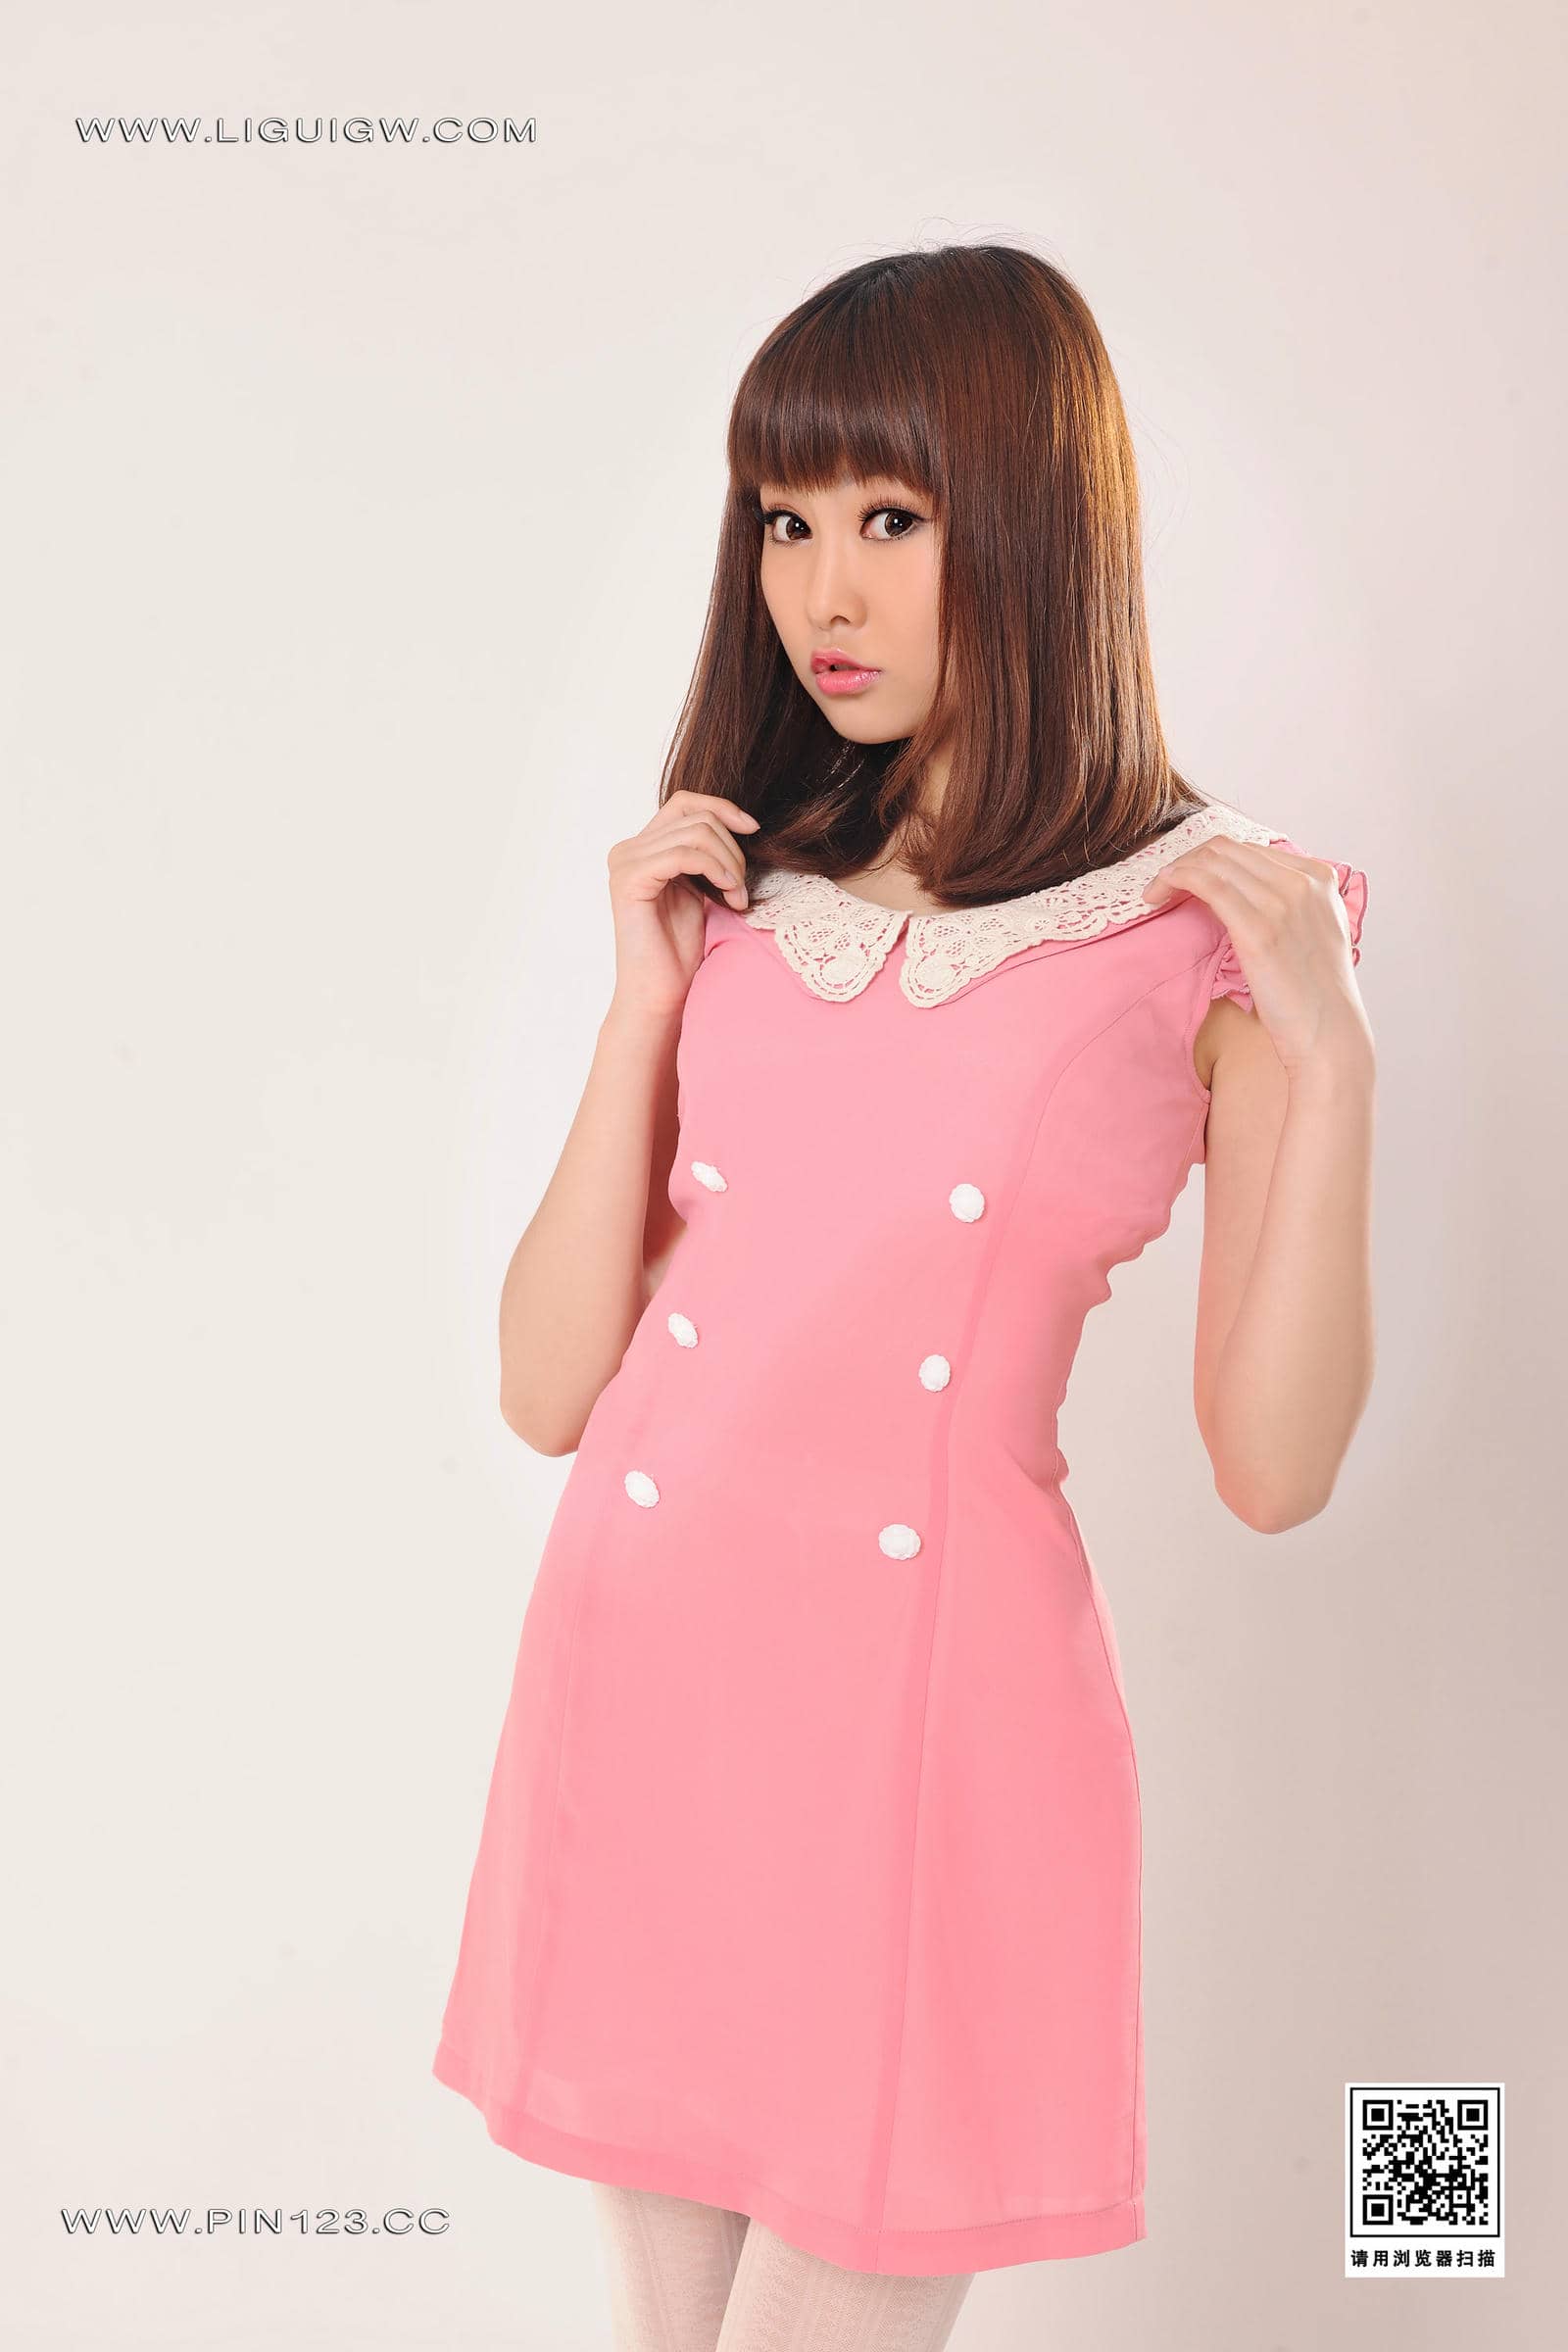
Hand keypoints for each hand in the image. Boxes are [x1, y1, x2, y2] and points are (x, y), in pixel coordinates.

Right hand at [606, 790, 760, 1018]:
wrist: (660, 994)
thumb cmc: (680, 951)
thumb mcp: (700, 890)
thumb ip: (707, 855)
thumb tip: (740, 822)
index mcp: (643, 847)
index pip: (686, 802)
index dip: (723, 808)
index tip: (753, 830)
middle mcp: (628, 849)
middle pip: (696, 816)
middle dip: (732, 849)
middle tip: (741, 889)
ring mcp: (625, 862)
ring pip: (696, 833)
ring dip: (729, 864)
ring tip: (737, 898)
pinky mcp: (629, 880)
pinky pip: (683, 854)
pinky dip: (716, 870)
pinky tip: (726, 895)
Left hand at [1142, 837, 1368, 1074]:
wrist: (1330, 1036)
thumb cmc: (1316, 997)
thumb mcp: (1315, 934)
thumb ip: (1292, 906)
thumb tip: (1247, 895)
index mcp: (1319, 878)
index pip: (1250, 849)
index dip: (1210, 860)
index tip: (1188, 879)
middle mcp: (1302, 881)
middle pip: (1227, 849)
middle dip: (1187, 860)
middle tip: (1164, 884)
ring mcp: (1282, 902)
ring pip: (1211, 861)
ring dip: (1174, 870)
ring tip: (1155, 892)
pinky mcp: (1258, 928)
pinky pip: (1205, 883)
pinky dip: (1173, 880)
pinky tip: (1156, 896)